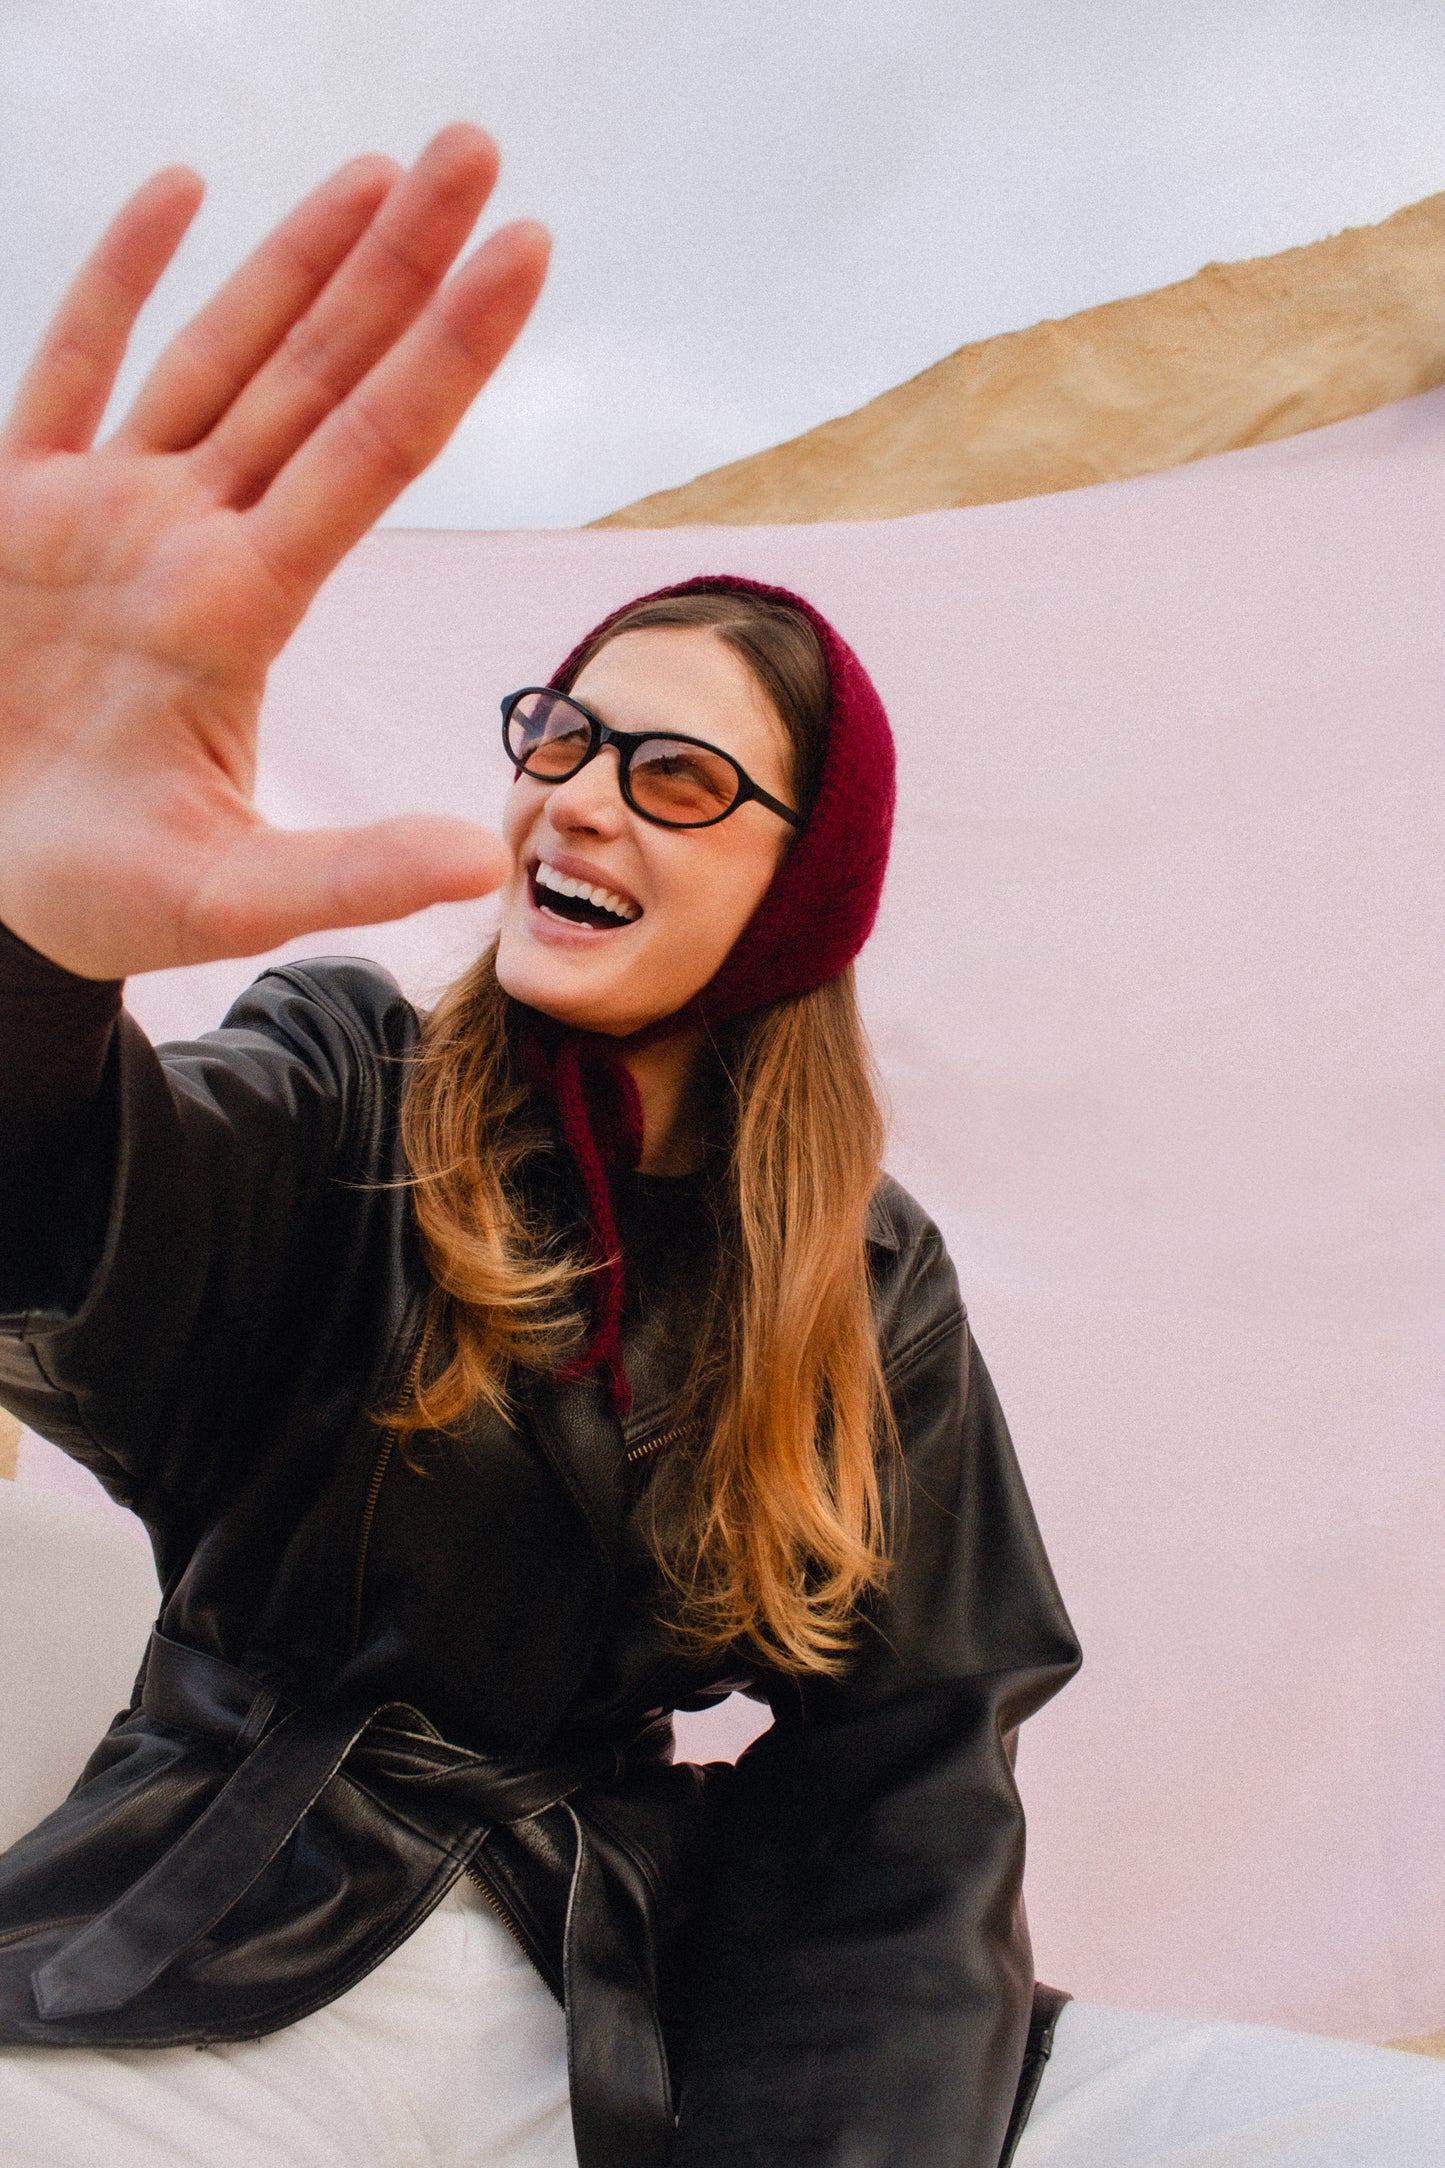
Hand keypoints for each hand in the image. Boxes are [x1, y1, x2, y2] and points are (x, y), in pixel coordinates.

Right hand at [0, 125, 547, 978]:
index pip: (372, 452)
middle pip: (319, 376)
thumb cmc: (99, 899)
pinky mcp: (13, 508)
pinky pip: (69, 370)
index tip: (526, 249)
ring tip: (383, 170)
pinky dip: (115, 283)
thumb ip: (345, 873)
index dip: (447, 350)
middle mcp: (192, 539)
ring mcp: (105, 513)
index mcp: (241, 610)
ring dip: (295, 258)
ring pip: (217, 357)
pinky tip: (180, 192)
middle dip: (399, 265)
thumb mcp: (223, 898)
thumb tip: (479, 864)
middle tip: (479, 148)